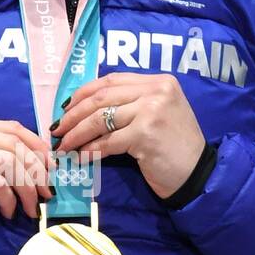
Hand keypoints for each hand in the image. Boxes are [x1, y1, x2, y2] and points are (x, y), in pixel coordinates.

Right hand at [0, 119, 54, 241]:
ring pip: (8, 162)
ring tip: (29, 207)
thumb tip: (39, 168)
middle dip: (36, 170)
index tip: (50, 167)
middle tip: (46, 193)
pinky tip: (7, 212)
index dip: (36, 145)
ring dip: (26, 188)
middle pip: (13, 144)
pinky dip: (8, 199)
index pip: (10, 127)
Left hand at [50, 72, 205, 200]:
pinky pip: (108, 141)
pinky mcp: (145, 133)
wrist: (198, 174)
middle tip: (57, 129)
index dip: (83, 93)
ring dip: (77, 134)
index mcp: (159, 81)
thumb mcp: (158, 115)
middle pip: (101, 97)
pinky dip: (91, 151)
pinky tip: (81, 158)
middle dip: (74, 114)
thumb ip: (132, 104)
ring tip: (64, 146)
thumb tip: (86, 109)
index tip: (65, 107)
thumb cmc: (175, 148)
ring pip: (100, 119)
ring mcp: (151, 110)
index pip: (111, 80)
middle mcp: (156, 90)